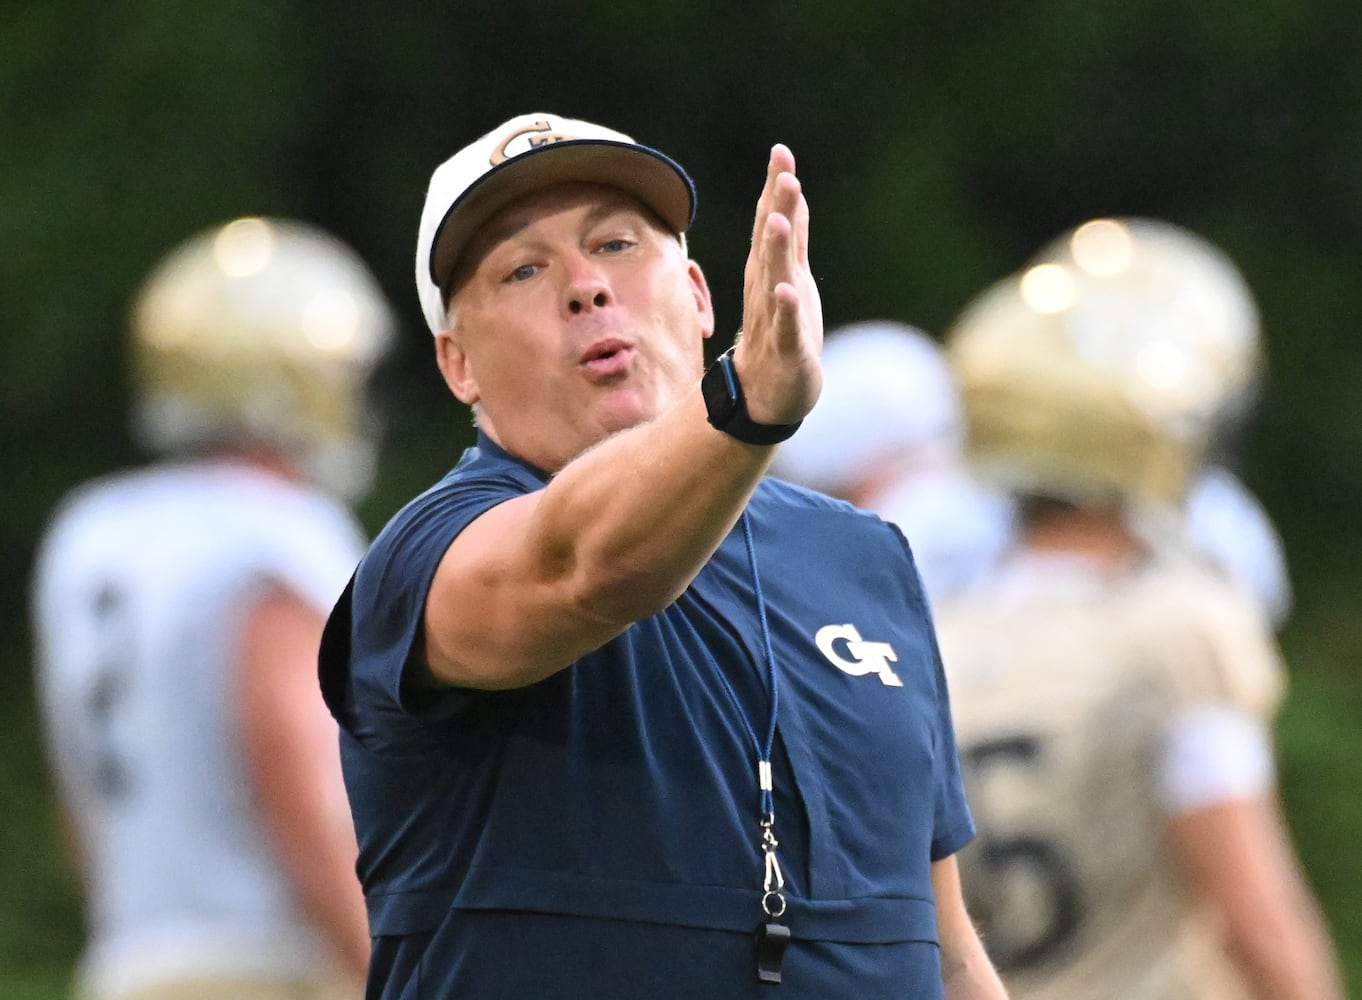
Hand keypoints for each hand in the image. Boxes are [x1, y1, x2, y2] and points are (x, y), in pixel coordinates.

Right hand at [733, 144, 822, 425]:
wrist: (765, 396)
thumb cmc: (781, 333)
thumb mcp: (792, 278)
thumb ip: (795, 238)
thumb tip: (793, 195)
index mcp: (771, 272)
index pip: (772, 223)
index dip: (777, 189)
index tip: (781, 152)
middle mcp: (768, 291)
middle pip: (772, 244)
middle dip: (778, 209)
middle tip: (785, 173)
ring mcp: (775, 320)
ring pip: (775, 280)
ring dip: (776, 251)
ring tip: (778, 221)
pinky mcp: (787, 351)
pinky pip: (785, 328)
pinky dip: (785, 310)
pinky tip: (785, 292)